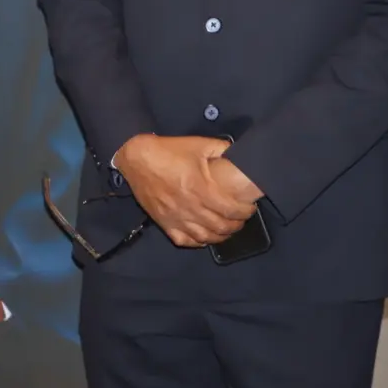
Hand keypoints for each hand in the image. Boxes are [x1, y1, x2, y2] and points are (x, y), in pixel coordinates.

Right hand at [112, 135, 253, 246]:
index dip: (245, 212)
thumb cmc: (169, 151)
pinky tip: (205, 237)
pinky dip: (198, 242)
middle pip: (221, 226)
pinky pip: (184, 240)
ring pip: (205, 237)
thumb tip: (241, 153)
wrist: (137, 158)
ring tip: (227, 229)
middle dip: (236, 224)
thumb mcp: (199, 144)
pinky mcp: (164, 223)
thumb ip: (222, 149)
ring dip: (221, 236)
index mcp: (201, 189)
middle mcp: (190, 208)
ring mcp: (176, 218)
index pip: (231, 210)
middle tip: (241, 218)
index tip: (250, 208)